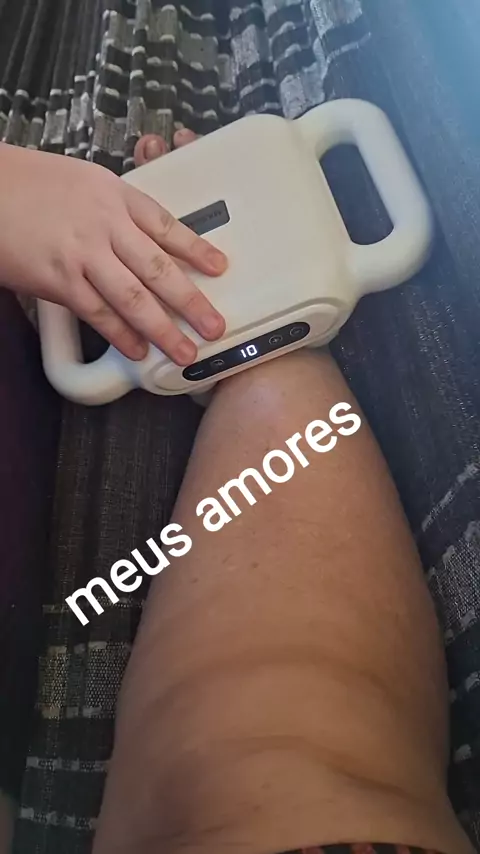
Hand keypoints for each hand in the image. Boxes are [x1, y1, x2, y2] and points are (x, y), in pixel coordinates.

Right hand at [0, 143, 227, 364]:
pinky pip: (98, 313)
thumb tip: (141, 242)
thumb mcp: (82, 181)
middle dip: (192, 301)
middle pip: (160, 269)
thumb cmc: (28, 184)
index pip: (166, 226)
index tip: (220, 268)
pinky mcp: (60, 280)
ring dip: (163, 329)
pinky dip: (121, 335)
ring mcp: (84, 254)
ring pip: (134, 298)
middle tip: (214, 326)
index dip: (196, 250)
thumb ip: (114, 211)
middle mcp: (105, 224)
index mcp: (114, 195)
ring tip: (185, 351)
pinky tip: (138, 350)